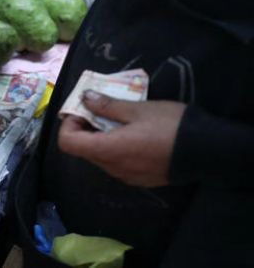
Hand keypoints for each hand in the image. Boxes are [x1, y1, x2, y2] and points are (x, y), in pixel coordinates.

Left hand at [57, 90, 185, 187]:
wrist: (209, 150)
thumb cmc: (170, 125)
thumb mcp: (138, 109)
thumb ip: (107, 106)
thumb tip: (84, 98)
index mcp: (108, 150)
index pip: (68, 143)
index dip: (68, 124)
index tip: (82, 110)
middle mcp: (113, 168)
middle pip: (83, 150)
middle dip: (85, 128)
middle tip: (100, 109)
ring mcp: (127, 176)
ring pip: (100, 157)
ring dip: (101, 138)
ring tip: (119, 120)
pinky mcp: (140, 179)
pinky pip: (117, 163)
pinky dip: (116, 148)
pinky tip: (134, 135)